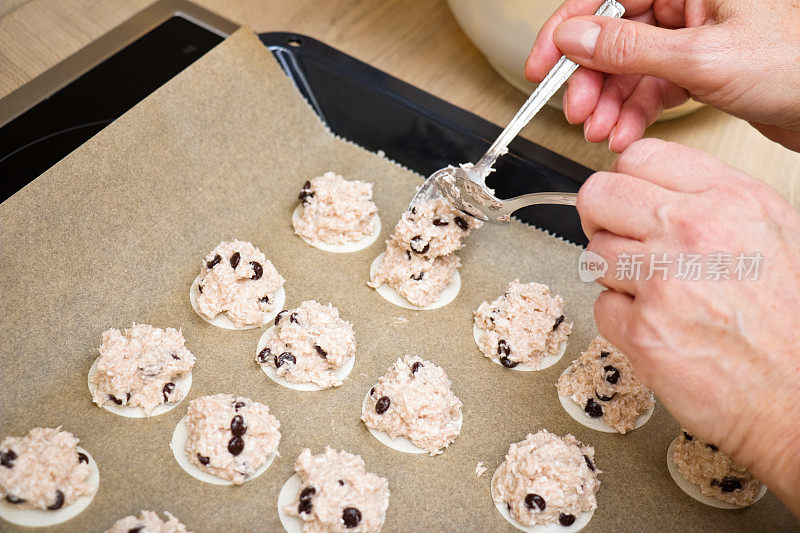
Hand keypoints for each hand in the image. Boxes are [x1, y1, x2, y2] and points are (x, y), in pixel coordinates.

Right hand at [525, 0, 799, 152]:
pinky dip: (634, 113)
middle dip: (592, 80)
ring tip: (602, 131)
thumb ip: (631, 49)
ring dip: (610, 104)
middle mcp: (689, 2)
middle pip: (613, 37)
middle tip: (578, 111)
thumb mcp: (703, 58)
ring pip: (629, 67)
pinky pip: (651, 88)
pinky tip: (625, 134)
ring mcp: (693, 36)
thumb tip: (576, 38)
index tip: (542, 66)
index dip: (567, 33)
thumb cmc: (798, 67)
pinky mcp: (699, 68)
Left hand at [579, 138, 799, 514]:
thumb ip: (712, 201)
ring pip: (594, 253)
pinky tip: (659, 329)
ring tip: (656, 295)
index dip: (628, 181)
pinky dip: (622, 320)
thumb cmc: (794, 321)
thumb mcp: (774, 231)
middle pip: (598, 196)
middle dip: (602, 219)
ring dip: (615, 274)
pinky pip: (602, 306)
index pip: (640, 156)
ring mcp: (663, 281)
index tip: (632, 202)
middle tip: (623, 242)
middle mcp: (693, 231)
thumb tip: (654, 191)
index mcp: (730, 198)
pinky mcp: (641, 331)